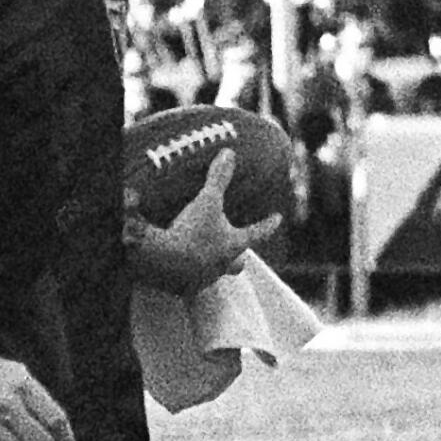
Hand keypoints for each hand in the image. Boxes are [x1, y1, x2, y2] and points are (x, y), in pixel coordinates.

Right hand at [126, 148, 283, 295]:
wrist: (162, 263)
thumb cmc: (191, 231)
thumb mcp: (206, 201)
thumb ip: (218, 178)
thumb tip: (229, 153)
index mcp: (233, 245)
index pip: (258, 233)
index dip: (268, 224)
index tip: (279, 217)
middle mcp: (221, 265)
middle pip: (236, 265)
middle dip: (237, 257)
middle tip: (235, 248)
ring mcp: (201, 279)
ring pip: (211, 273)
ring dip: (209, 263)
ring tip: (199, 252)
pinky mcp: (181, 287)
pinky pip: (187, 280)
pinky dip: (184, 271)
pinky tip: (174, 263)